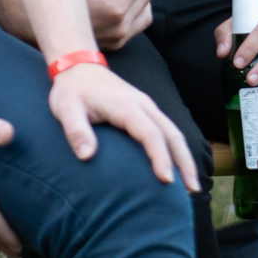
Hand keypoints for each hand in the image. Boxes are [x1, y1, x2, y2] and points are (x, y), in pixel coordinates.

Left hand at [49, 59, 203, 182]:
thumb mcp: (65, 109)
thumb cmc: (71, 91)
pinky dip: (177, 150)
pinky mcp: (146, 111)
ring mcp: (147, 107)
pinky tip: (178, 168)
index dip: (160, 158)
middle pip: (173, 134)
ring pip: (175, 133)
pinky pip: (167, 131)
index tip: (167, 180)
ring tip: (191, 187)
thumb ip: (76, 131)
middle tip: (192, 191)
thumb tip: (87, 157)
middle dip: (185, 163)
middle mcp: (143, 105)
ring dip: (186, 159)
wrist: (78, 66)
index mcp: (126, 106)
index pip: (150, 134)